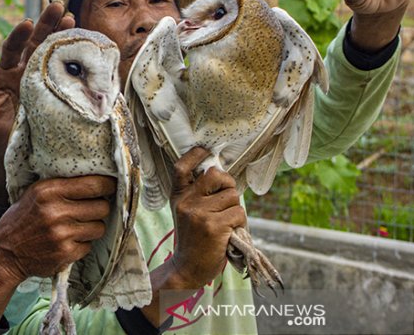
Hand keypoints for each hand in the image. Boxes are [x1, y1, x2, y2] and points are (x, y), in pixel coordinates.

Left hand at [0, 2, 73, 205]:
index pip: (12, 49)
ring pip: (52, 53)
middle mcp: (23, 72)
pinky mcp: (54, 93)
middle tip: (59, 7)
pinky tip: (85, 48)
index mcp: (4, 74)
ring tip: (73, 20)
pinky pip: (65, 74)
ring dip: (62, 36)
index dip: (19, 36)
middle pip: (36, 43)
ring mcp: (40, 80)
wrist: (10, 150)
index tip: (27, 23)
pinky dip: (74, 61)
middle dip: (46, 24)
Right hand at [0, 174, 114, 280]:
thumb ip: (63, 186)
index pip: (94, 184)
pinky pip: (89, 246)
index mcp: (49, 190)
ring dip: (92, 227)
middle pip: (102, 207)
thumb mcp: (36, 193)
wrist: (4, 253)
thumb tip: (99, 179)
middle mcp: (55, 210)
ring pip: (99, 227)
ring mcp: (61, 234)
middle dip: (101, 208)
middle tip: (92, 209)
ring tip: (77, 226)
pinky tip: (67, 242)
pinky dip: (82, 244)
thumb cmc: (23, 219)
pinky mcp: (65, 253)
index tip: (111, 187)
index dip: (108, 186)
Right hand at [140, 148, 245, 326]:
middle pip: (217, 175)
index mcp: (178, 196)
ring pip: (233, 197)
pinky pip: (239, 214)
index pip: (182, 167)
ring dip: (236, 209)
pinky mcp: (214, 227)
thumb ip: (198, 194)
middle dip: (228, 184)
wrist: (188, 268)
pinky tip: (230, 233)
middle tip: (227, 199)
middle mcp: (186, 202)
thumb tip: (220, 173)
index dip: (195, 155)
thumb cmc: (193, 238)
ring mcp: (199, 214)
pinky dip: (240, 223)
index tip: (205, 150)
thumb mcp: (186, 212)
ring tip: (226, 223)